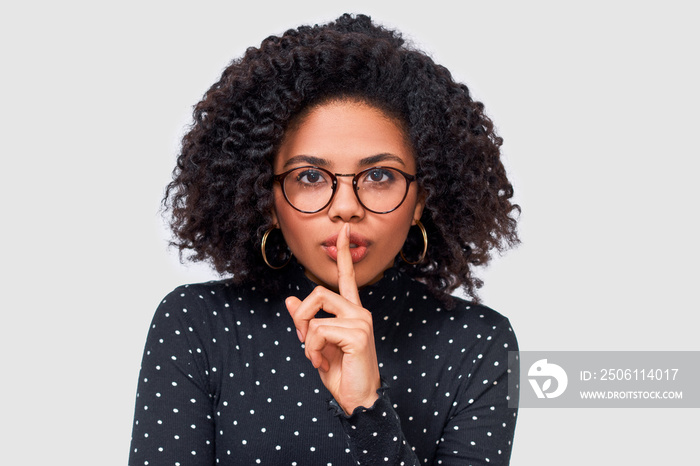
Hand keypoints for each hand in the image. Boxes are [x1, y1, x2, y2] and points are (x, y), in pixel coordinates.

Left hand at [285, 223, 380, 413]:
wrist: (358, 400)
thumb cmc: (341, 373)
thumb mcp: (317, 345)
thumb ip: (306, 322)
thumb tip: (290, 300)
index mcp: (352, 311)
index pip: (347, 276)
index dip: (343, 252)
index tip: (344, 229)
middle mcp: (359, 311)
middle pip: (319, 293)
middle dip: (301, 317)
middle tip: (302, 341)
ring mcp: (361, 321)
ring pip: (315, 316)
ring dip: (307, 341)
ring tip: (317, 359)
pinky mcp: (358, 333)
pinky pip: (318, 332)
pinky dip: (312, 351)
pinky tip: (322, 363)